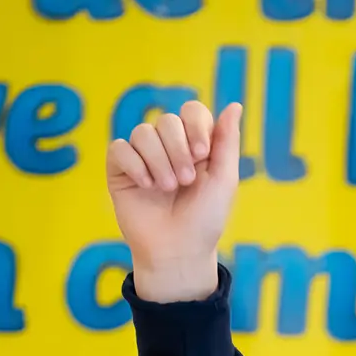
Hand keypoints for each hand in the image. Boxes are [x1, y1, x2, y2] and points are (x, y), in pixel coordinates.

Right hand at [106, 101, 241, 301]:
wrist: (179, 250)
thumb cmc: (205, 219)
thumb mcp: (224, 180)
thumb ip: (227, 142)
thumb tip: (235, 105)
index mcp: (196, 146)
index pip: (192, 112)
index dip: (195, 126)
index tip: (203, 154)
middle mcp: (168, 147)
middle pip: (167, 120)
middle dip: (178, 150)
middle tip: (186, 181)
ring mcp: (143, 157)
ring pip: (143, 133)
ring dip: (159, 161)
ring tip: (167, 188)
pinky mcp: (121, 169)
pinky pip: (120, 149)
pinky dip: (135, 166)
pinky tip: (146, 187)